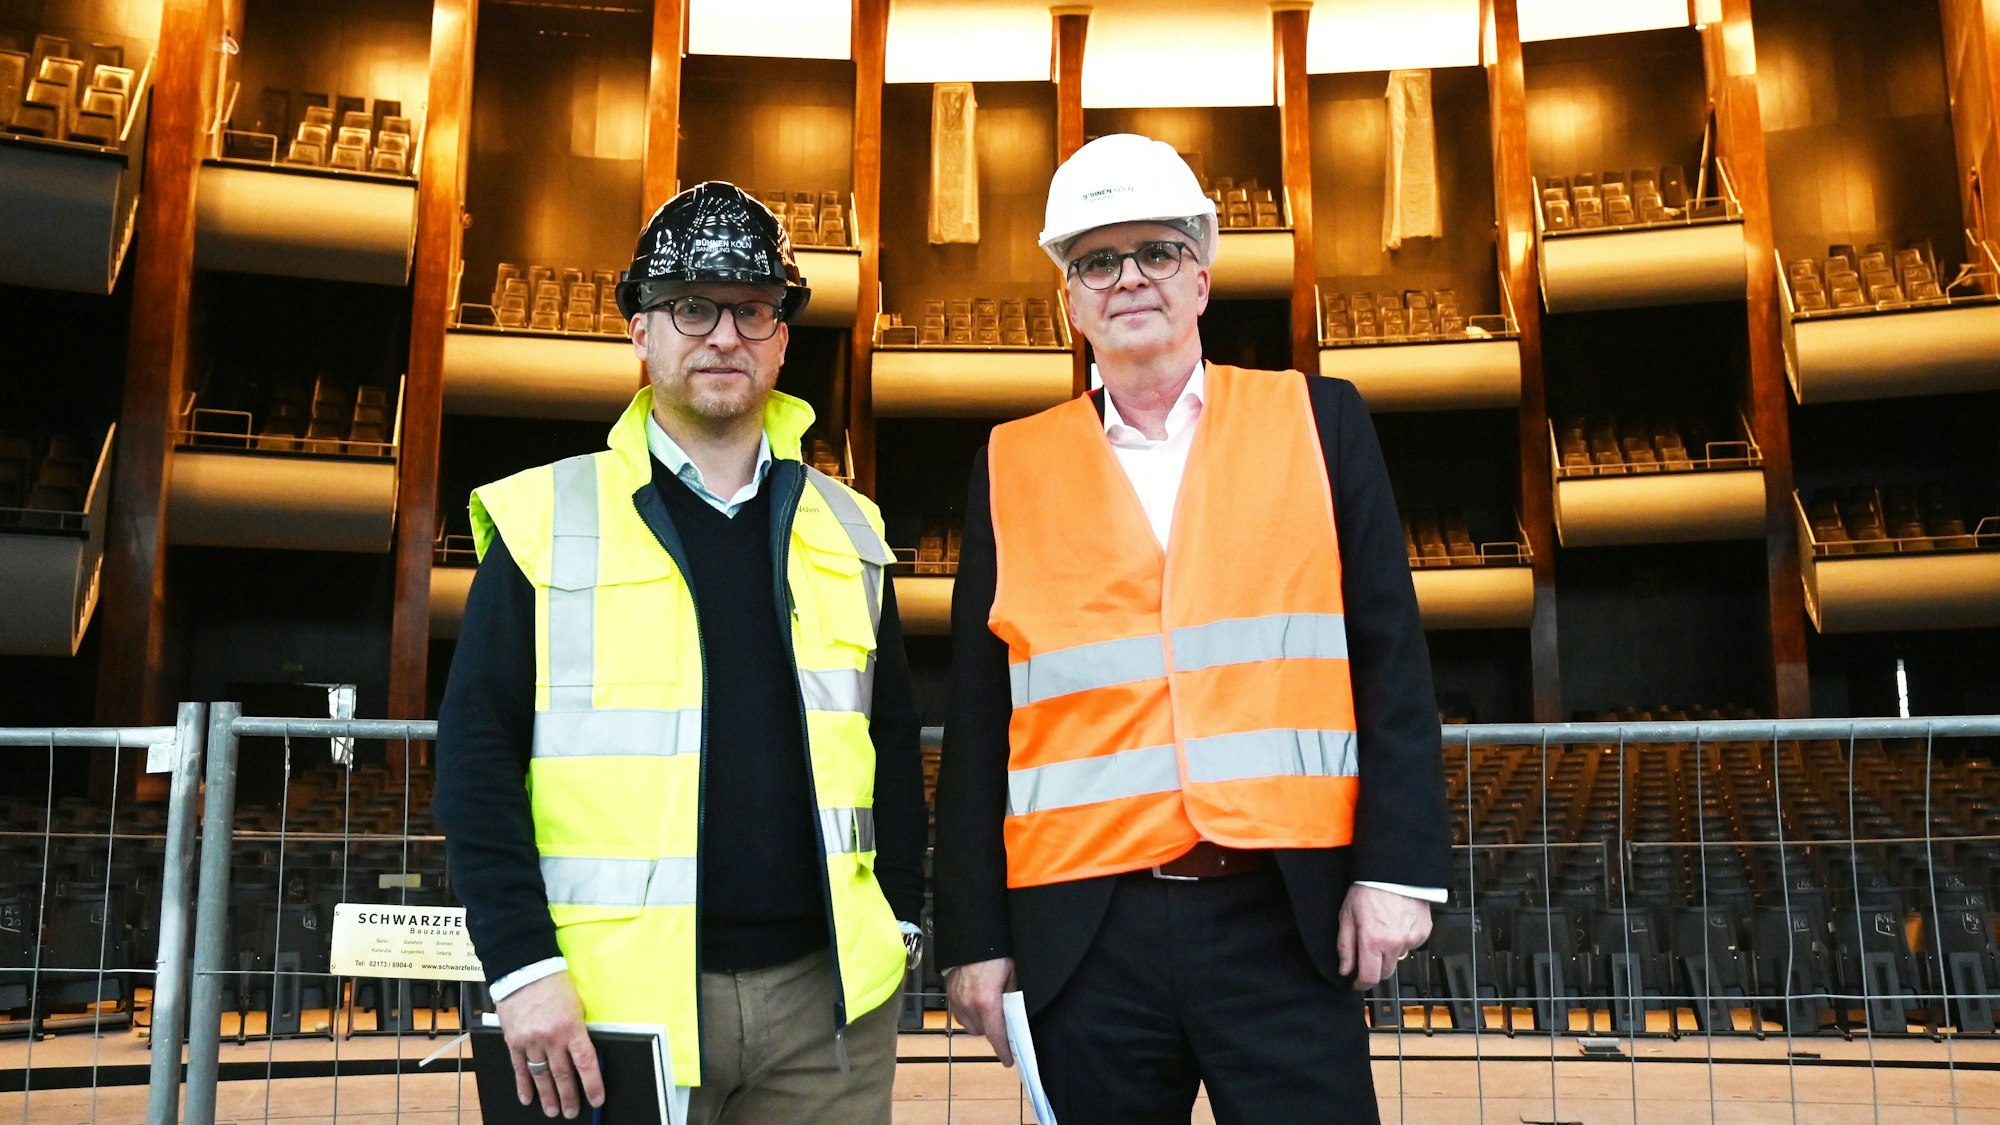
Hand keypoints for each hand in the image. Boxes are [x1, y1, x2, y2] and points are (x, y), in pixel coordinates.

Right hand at [496, 971, 604, 1118]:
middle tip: (572, 1111)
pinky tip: (527, 1097)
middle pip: (562, 1074)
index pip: (585, 1063)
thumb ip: (578, 1030)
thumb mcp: (577, 1005)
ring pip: (541, 1075)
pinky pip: (519, 1068)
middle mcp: (551, 1038)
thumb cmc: (554, 983)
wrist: (524, 969)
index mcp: (571, 1027)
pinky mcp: (514, 1040)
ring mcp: (530, 1041)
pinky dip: (523, 1085)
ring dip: (547, 1096)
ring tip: (552, 1110)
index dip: (592, 1084)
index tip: (596, 1099)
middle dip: (569, 1096)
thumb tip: (583, 1053)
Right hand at [944, 956, 1016, 1065]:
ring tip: (990, 1014)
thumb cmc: (995, 953)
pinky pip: (959, 1014)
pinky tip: (976, 1006)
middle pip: (982, 1032)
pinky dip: (968, 1015)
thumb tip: (1017, 1012)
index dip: (1003, 1050)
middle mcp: (969, 1004)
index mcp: (987, 1002)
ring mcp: (956, 999)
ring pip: (969, 1025)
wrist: (972, 937)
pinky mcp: (949, 993)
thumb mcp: (1013, 974)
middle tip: (1003, 1024)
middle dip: (993, 1032)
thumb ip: (1014, 997)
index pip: (996, 1035)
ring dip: (980, 1024)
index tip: (1008, 1060)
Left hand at [1337, 884, 1432, 990]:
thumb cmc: (1368, 890)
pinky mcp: (1423, 932)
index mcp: (1373, 941)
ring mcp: (1411, 939)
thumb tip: (1345, 970)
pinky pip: (1410, 945)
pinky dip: (1402, 940)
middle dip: (1375, 968)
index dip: (1361, 984)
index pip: (1370, 977)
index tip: (1357, 982)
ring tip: (1383, 930)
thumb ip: (1345, 946)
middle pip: (1385, 973)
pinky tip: (1396, 924)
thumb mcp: (1346, 916)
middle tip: (1368, 952)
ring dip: (1389, 952)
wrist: (1394, 872)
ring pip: (1398, 958)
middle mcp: (1394, 944)